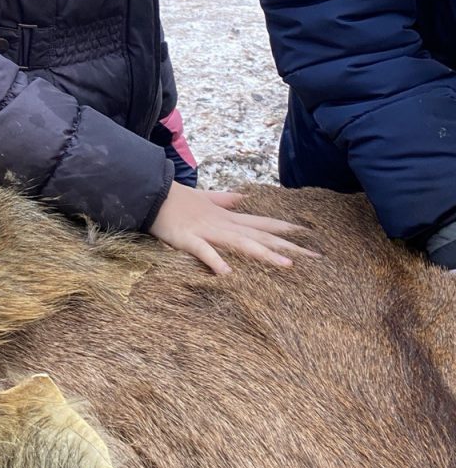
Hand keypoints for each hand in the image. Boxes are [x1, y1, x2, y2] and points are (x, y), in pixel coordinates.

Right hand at [148, 182, 318, 274]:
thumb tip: (242, 197)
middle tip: (315, 257)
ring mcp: (208, 231)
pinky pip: (204, 252)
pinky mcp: (189, 239)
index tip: (309, 236)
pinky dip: (216, 261)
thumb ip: (225, 199)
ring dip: (265, 254)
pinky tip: (228, 274)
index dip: (286, 229)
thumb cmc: (177, 199)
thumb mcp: (205, 198)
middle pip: (262, 236)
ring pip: (241, 243)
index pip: (263, 223)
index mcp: (228, 217)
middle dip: (289, 246)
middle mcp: (224, 224)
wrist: (153, 194)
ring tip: (286, 265)